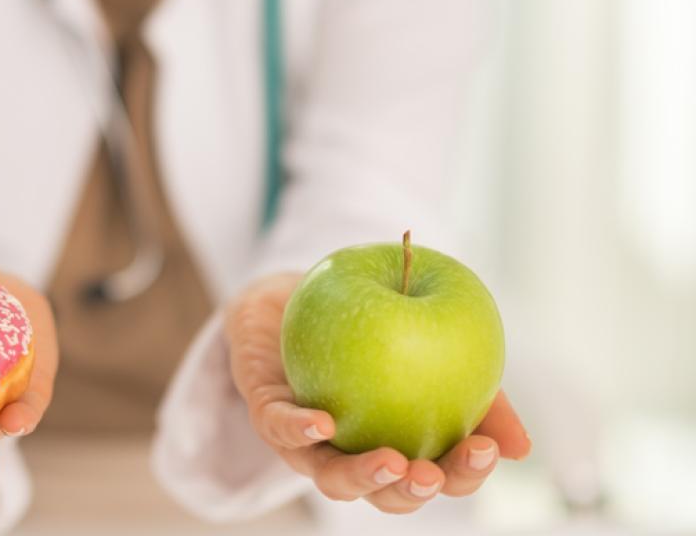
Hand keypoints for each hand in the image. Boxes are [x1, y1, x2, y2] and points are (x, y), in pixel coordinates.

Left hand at [226, 272, 530, 513]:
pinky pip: (280, 428)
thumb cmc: (373, 329)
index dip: (463, 474)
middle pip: (386, 493)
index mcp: (400, 446)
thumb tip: (523, 449)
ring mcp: (308, 443)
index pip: (439, 477)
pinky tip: (323, 423)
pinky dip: (299, 430)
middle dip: (411, 492)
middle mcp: (354, 455)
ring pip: (331, 477)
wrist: (297, 297)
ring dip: (361, 476)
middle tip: (431, 475)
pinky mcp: (268, 412)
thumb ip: (477, 392)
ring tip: (390, 461)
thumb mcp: (433, 349)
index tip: (485, 450)